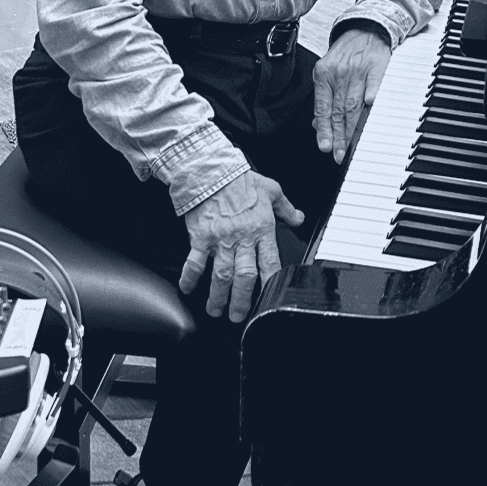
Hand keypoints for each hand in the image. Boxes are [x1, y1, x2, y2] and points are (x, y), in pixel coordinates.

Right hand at [179, 171, 303, 321]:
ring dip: (218, 296)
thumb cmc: (240, 179)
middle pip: (244, 277)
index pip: (270, 263)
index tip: (269, 300)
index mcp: (261, 229)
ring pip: (220, 275)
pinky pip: (194, 262)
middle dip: (241, 301)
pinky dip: (190, 277)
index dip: (270, 284)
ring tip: (216, 310)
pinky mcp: (200, 237)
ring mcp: (219, 240)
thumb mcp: (271, 190)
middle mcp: (241, 238)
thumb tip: (298, 218)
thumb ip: (286, 207)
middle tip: (238, 316)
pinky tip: (187, 289)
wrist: (211, 169)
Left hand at [314, 27, 390, 163]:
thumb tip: (318, 125)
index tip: (325, 147)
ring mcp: (358, 69)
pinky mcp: (377, 65)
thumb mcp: (327, 72)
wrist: (365, 28)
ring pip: (354, 103)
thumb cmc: (346, 55)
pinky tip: (371, 106)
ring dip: (352, 127)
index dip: (324, 130)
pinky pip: (374, 82)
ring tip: (352, 145)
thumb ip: (323, 99)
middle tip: (340, 154)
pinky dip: (372, 94)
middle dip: (338, 135)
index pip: (323, 108)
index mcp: (323, 75)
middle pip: (338, 110)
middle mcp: (339, 73)